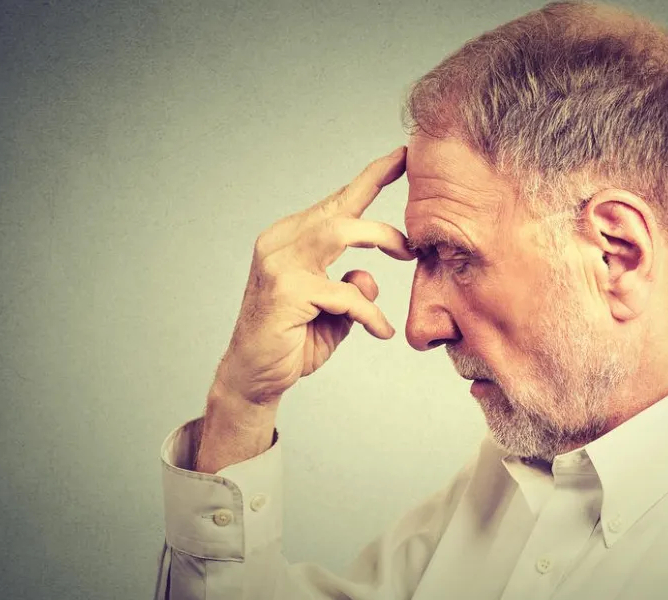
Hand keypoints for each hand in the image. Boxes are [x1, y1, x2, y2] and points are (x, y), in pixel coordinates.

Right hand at [196, 146, 412, 471]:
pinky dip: (370, 312)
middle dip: (384, 220)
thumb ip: (352, 289)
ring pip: (340, 232)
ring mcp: (280, 264)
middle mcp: (280, 243)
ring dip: (380, 240)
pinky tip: (380, 330)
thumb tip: (368, 277)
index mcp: (290, 238)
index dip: (372, 178)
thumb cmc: (293, 341)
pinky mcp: (287, 291)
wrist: (254, 378)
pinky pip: (345, 292)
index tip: (404, 156)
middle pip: (340, 211)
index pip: (335, 202)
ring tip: (407, 259)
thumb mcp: (333, 312)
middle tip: (413, 246)